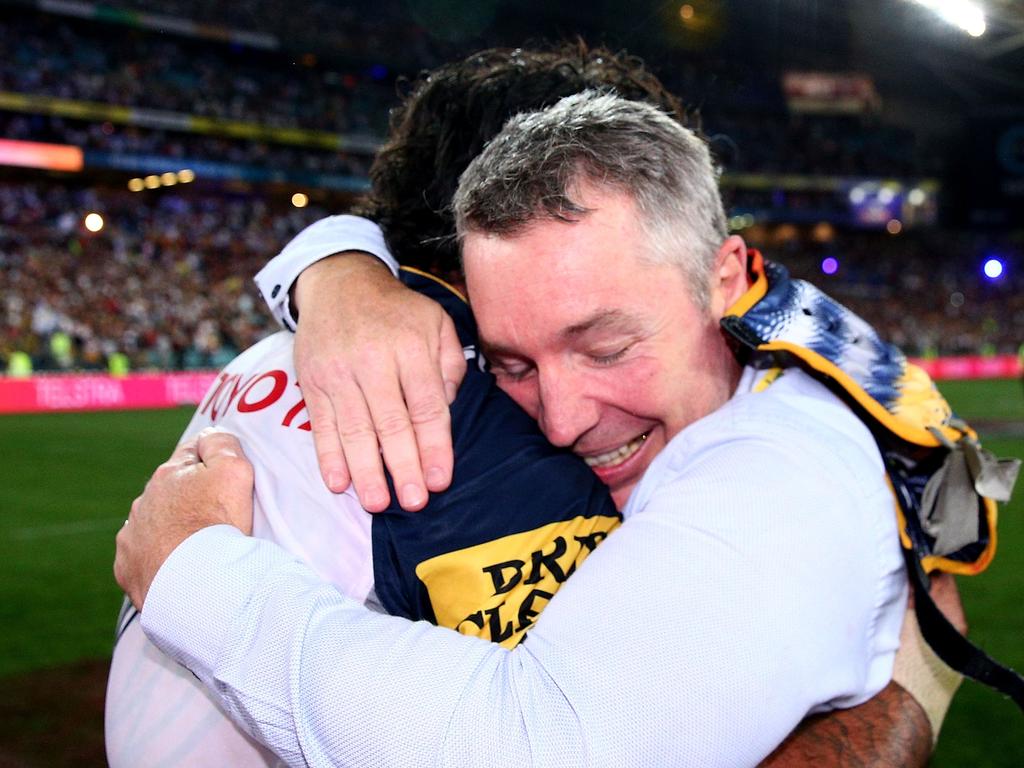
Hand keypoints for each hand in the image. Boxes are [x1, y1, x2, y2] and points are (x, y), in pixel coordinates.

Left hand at [114, 428, 254, 610]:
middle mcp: (143, 500)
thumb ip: (222, 443)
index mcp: (168, 474)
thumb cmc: (219, 524)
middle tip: (218, 518)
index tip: (227, 480)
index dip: (213, 462)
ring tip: (200, 547)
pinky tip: (179, 567)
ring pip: (154, 523)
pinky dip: (159, 558)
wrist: (196, 583)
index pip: (192, 452)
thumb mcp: (234, 470)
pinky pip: (143, 557)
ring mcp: (131, 535)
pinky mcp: (127, 567)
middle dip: (190, 498)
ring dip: (172, 529)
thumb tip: (209, 434)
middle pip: (171, 490)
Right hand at [293, 252, 466, 511]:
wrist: (339, 283)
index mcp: (411, 347)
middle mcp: (374, 360)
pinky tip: (339, 482)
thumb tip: (447, 409)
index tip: (441, 479)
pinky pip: (321, 424)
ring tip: (377, 503)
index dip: (435, 446)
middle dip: (404, 466)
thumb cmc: (397, 312)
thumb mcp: (437, 323)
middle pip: (391, 423)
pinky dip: (328, 456)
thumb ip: (450, 365)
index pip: (427, 406)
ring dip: (366, 470)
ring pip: (355, 429)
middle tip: (415, 502)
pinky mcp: (312, 381)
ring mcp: (339, 372)